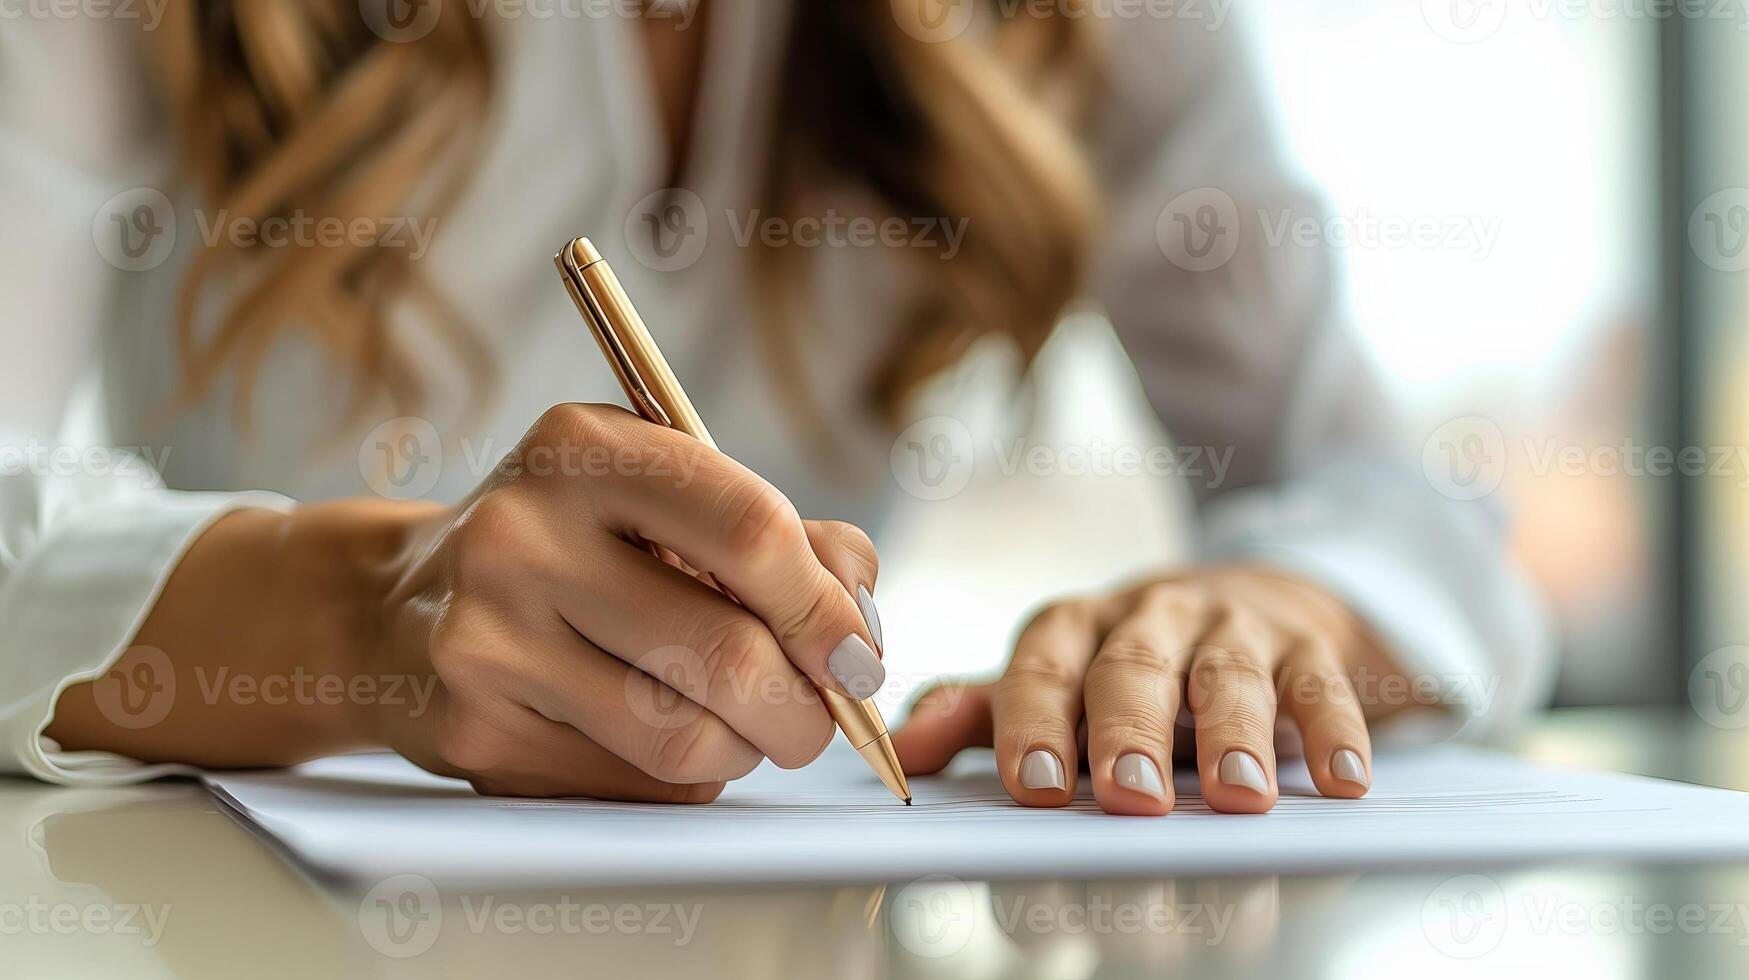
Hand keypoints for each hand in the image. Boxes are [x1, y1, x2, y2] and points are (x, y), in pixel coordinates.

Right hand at [363, 403, 886, 800]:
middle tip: (819, 717)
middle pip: (728, 655)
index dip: (826, 607)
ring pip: (685, 740)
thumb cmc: (569, 546)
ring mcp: (487, 637)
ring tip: (735, 722)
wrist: (395, 610)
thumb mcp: (660, 496)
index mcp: (580, 447)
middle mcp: (520, 534)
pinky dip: (679, 780)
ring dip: (744, 749)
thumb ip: (783, 537)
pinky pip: (632, 787)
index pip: (749, 529)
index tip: (856, 655)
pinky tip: (652, 736)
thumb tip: (859, 627)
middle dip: (804, 708)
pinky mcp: (475, 732)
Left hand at [893, 568, 1401, 814]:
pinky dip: (1336, 729)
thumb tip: (900, 748)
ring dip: (1235, 732)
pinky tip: (1340, 782)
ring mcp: (1232, 625)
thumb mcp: (1058, 679)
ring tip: (1238, 796)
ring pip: (1230, 672)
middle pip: (1134, 664)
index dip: (1035, 721)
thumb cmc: (1131, 660)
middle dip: (1129, 728)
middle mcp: (1151, 615)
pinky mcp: (1306, 643)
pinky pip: (1323, 682)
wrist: (1249, 597)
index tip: (1035, 786)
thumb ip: (985, 712)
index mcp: (1077, 624)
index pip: (1044, 663)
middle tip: (1129, 793)